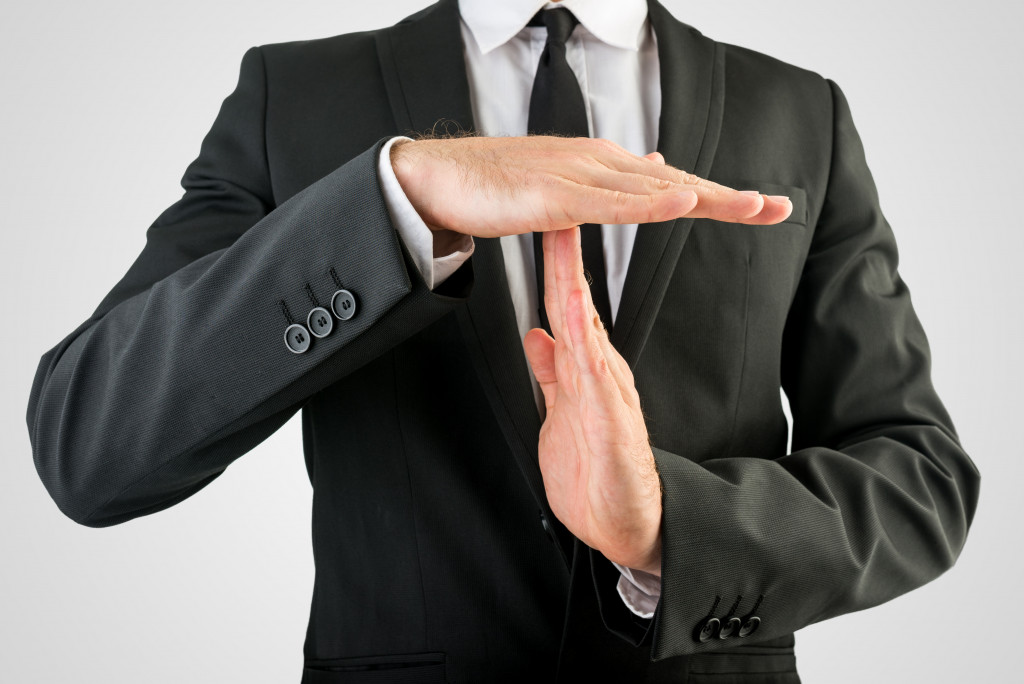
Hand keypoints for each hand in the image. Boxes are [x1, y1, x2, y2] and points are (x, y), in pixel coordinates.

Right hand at [391, 135, 791, 238]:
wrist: (441, 179)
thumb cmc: (497, 186)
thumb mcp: (563, 186)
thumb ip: (609, 185)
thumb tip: (656, 171)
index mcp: (603, 167)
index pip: (671, 183)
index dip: (716, 196)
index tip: (761, 209)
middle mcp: (600, 165)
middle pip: (675, 182)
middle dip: (728, 197)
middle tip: (778, 210)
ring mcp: (578, 177)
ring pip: (653, 189)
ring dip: (705, 198)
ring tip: (752, 206)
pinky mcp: (554, 195)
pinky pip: (609, 203)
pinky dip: (649, 203)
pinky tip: (682, 202)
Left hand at [522, 227, 661, 574]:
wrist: (626, 524)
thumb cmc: (595, 471)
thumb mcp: (562, 412)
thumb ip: (551, 372)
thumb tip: (536, 334)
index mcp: (584, 366)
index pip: (565, 301)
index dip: (554, 258)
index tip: (546, 215)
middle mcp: (597, 368)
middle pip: (575, 297)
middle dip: (566, 245)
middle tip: (567, 193)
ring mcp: (605, 389)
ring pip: (585, 322)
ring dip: (573, 276)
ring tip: (566, 230)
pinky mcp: (610, 418)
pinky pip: (593, 371)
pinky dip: (584, 337)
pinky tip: (575, 310)